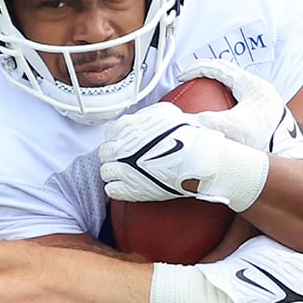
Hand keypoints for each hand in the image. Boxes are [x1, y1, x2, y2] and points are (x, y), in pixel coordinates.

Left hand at [99, 102, 268, 211]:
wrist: (197, 158)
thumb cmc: (186, 135)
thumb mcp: (166, 113)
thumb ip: (148, 114)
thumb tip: (143, 117)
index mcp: (127, 127)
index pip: (110, 133)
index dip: (119, 140)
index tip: (126, 145)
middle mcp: (120, 147)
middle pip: (105, 153)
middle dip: (115, 156)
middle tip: (127, 160)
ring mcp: (122, 169)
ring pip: (106, 172)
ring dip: (116, 173)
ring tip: (129, 175)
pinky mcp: (128, 189)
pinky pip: (112, 190)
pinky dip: (119, 189)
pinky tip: (129, 187)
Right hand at [179, 60, 302, 159]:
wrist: (289, 158)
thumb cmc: (263, 143)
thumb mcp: (227, 130)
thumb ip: (201, 123)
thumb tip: (178, 121)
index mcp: (252, 85)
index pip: (219, 67)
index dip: (196, 69)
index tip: (182, 76)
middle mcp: (262, 89)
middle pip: (229, 74)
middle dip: (207, 75)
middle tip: (191, 82)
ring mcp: (267, 101)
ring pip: (237, 87)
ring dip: (219, 89)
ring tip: (204, 96)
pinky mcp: (269, 115)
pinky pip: (243, 101)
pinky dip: (228, 104)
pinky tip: (222, 119)